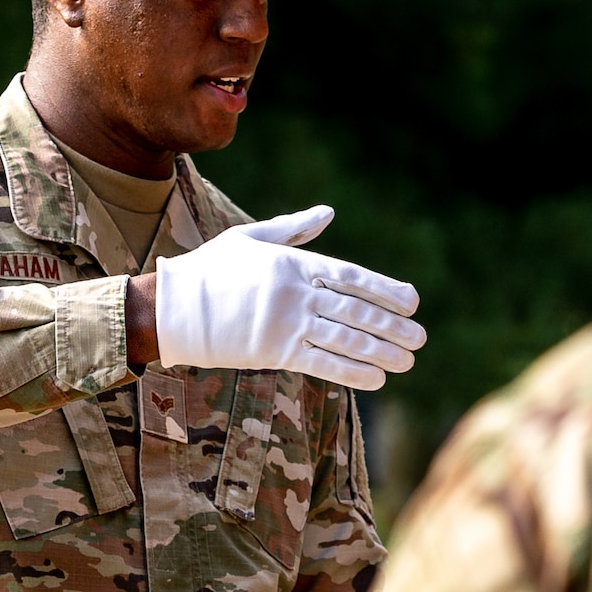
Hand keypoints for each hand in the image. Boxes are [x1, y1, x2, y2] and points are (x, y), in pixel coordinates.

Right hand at [154, 205, 424, 389]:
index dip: (386, 290)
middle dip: (393, 326)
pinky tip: (376, 378)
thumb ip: (294, 229)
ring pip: (346, 339)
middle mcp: (297, 293)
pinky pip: (323, 364)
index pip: (352, 276)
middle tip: (421, 338)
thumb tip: (328, 212)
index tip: (413, 302)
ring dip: (382, 352)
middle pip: (356, 310)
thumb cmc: (210, 269)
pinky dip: (353, 372)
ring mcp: (287, 324)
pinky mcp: (275, 352)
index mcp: (294, 263)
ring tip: (408, 361)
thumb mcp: (251, 238)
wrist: (171, 306)